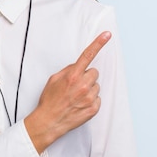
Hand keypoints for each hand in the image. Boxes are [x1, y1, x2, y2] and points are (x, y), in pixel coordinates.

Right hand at [24, 31, 110, 153]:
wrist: (49, 121)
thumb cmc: (50, 101)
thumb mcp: (54, 79)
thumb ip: (68, 70)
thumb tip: (78, 66)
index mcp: (72, 76)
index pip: (88, 55)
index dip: (98, 43)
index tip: (107, 35)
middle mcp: (83, 85)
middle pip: (94, 72)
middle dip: (87, 76)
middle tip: (76, 85)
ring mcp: (89, 98)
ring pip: (96, 86)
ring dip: (89, 89)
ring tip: (76, 97)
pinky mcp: (93, 109)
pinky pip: (98, 98)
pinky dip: (90, 100)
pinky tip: (80, 104)